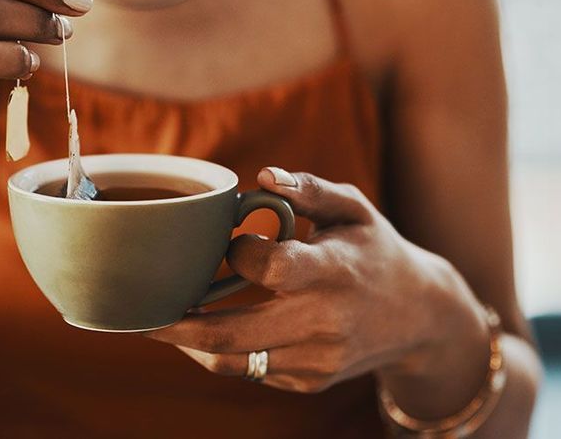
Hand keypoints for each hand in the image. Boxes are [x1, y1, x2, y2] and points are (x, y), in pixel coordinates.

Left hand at [146, 168, 487, 393]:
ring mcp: (317, 359)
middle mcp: (325, 322)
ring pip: (234, 361)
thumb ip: (309, 188)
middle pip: (232, 333)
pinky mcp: (310, 381)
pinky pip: (252, 371)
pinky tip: (209, 330)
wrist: (420, 316)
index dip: (238, 253)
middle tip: (140, 311)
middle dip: (176, 325)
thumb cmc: (375, 249)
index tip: (233, 242)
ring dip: (190, 344)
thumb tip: (262, 178)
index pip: (267, 268)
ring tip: (161, 323)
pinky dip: (224, 352)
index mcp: (334, 271)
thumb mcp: (354, 208)